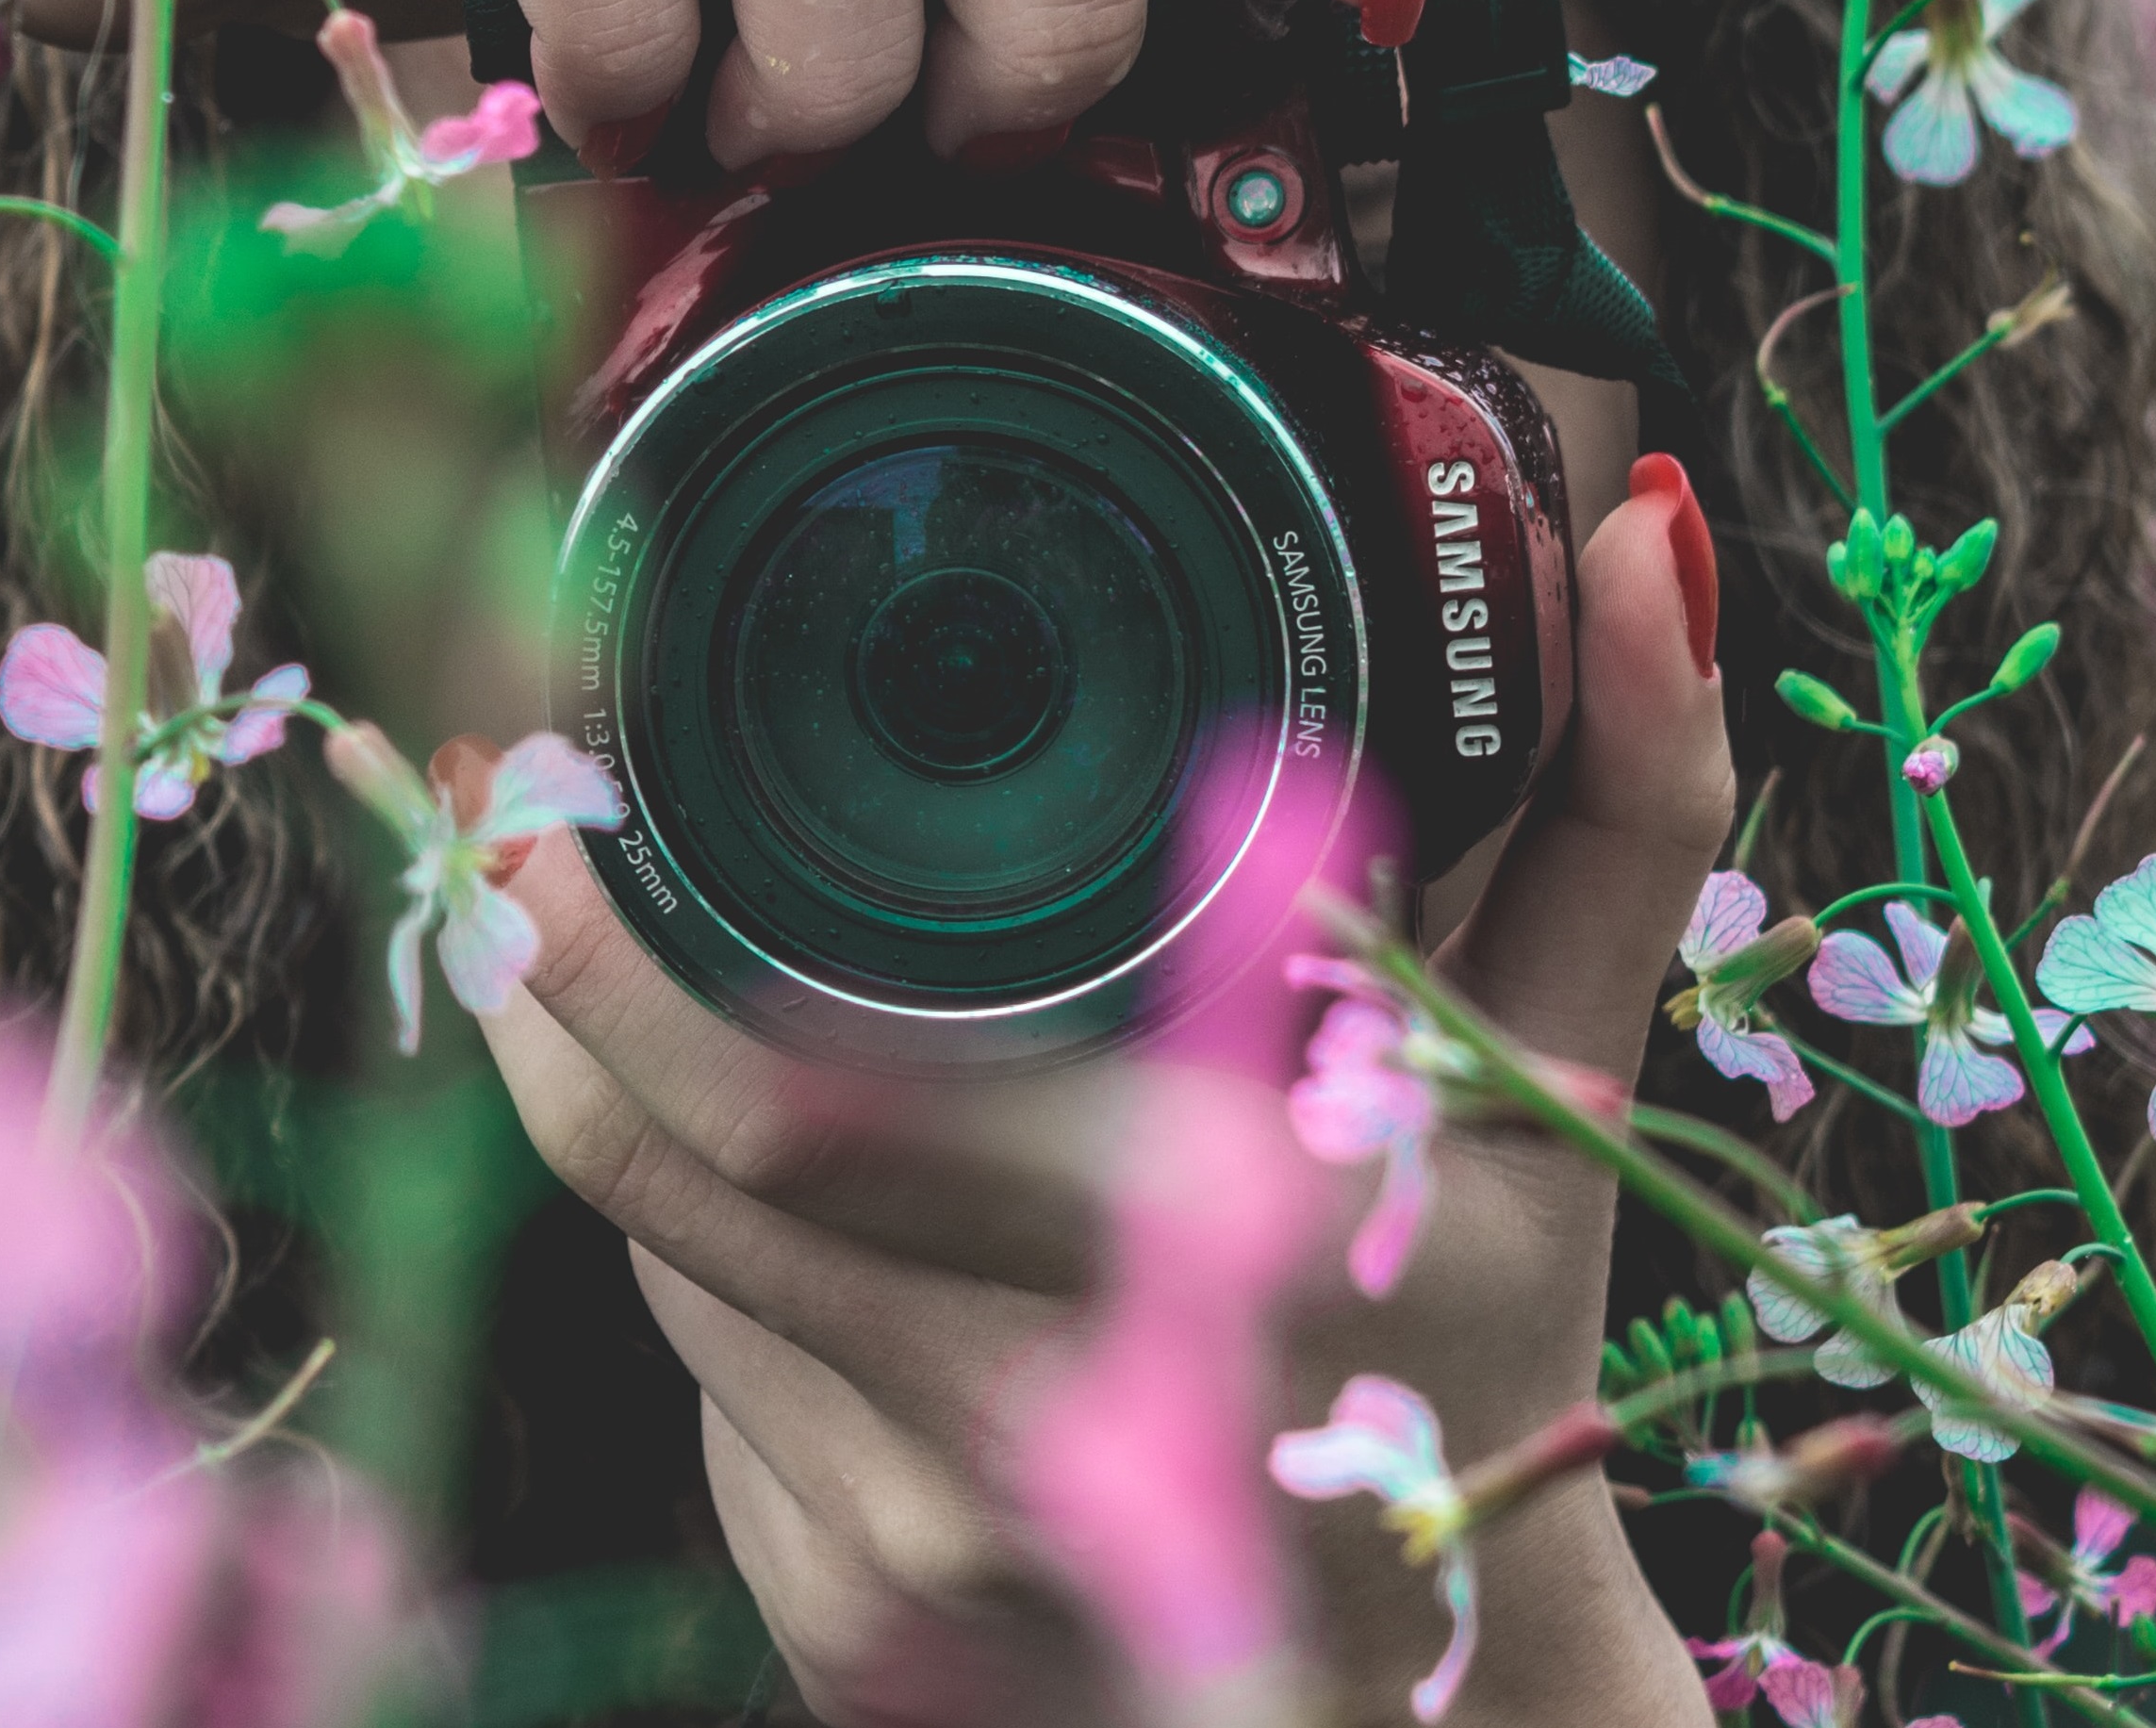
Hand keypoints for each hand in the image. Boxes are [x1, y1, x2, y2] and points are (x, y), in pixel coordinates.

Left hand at [471, 467, 1735, 1727]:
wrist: (1413, 1699)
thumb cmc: (1479, 1334)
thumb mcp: (1557, 1075)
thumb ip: (1624, 802)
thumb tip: (1648, 544)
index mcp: (1207, 1245)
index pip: (791, 1102)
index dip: (612, 939)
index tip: (549, 761)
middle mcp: (1042, 1414)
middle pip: (662, 1161)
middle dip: (545, 961)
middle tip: (507, 796)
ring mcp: (922, 1535)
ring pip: (661, 1250)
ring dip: (614, 1085)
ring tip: (605, 932)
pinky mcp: (838, 1609)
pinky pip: (698, 1365)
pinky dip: (705, 1243)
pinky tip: (765, 1162)